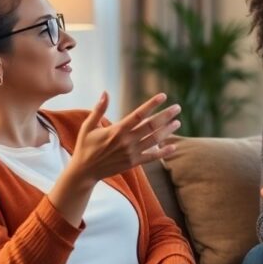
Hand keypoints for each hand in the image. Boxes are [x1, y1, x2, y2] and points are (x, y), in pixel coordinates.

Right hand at [66, 92, 180, 183]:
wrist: (84, 171)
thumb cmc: (85, 146)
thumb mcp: (88, 126)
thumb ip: (98, 109)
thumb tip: (105, 92)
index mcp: (117, 130)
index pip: (139, 114)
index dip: (152, 104)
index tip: (163, 96)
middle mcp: (127, 141)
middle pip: (151, 126)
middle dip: (166, 116)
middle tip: (178, 107)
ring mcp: (131, 153)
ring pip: (154, 140)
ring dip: (167, 131)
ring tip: (178, 123)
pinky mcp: (133, 163)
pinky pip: (151, 157)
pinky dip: (163, 152)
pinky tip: (173, 146)